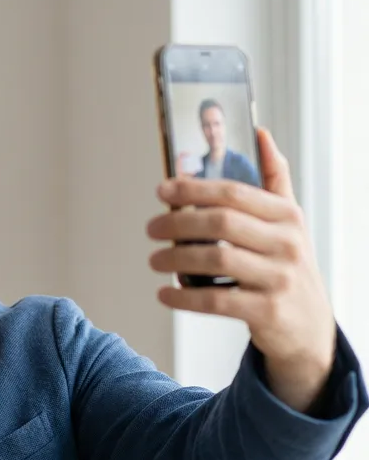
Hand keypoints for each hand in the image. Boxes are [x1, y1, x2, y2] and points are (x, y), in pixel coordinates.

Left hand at [146, 129, 336, 411]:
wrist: (309, 326)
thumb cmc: (287, 265)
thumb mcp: (288, 222)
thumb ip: (275, 178)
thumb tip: (261, 132)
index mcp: (287, 216)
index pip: (233, 193)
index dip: (193, 188)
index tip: (162, 189)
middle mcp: (287, 244)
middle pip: (220, 223)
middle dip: (177, 222)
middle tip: (151, 228)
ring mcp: (279, 279)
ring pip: (215, 260)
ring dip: (175, 258)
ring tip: (154, 259)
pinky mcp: (267, 312)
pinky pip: (215, 301)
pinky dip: (184, 297)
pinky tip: (165, 293)